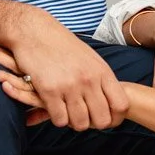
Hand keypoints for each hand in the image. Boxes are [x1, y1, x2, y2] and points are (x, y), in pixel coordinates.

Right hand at [0, 22, 128, 130]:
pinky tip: (54, 107)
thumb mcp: (89, 58)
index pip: (121, 106)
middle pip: (102, 120)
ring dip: (73, 122)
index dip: (115, 118)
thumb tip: (110, 100)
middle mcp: (88, 80)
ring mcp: (69, 86)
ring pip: (80, 124)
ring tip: (67, 111)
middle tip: (83, 116)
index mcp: (101, 71)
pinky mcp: (49, 90)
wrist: (33, 31)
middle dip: (92, 123)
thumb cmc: (61, 44)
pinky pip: (59, 120)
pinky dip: (57, 118)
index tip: (105, 118)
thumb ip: (100, 79)